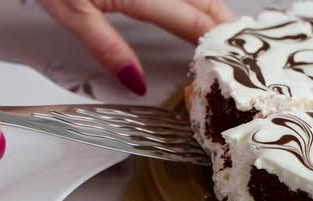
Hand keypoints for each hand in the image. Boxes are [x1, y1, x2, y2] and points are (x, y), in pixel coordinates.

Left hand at [39, 0, 234, 95]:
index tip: (231, 59)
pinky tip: (195, 4)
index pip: (190, 19)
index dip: (212, 40)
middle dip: (223, 21)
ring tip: (222, 27)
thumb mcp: (73, 15)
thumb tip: (137, 81)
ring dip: (212, 5)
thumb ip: (108, 47)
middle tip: (239, 45)